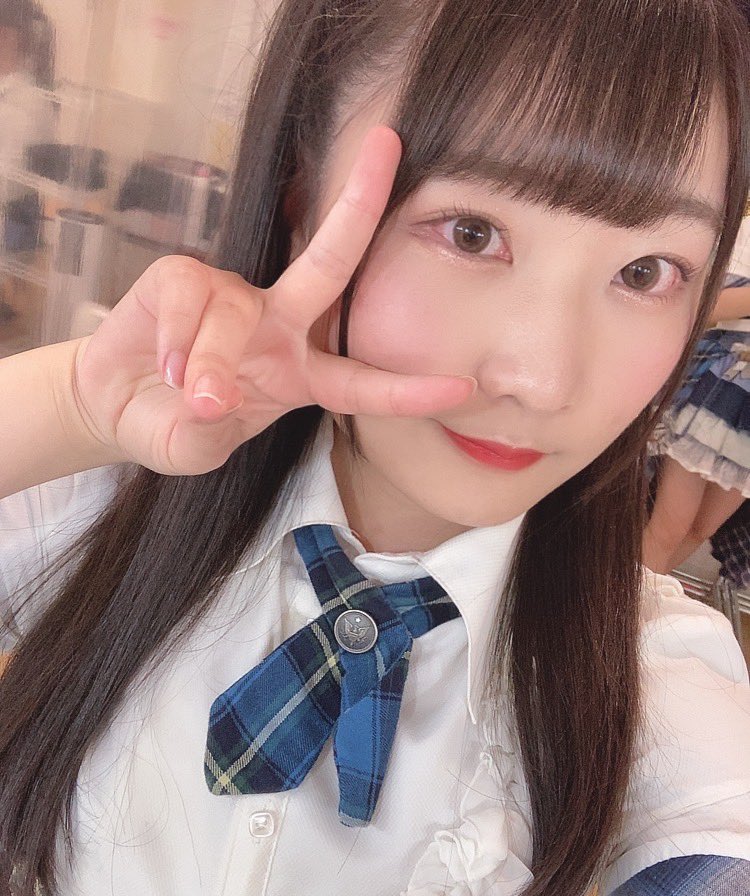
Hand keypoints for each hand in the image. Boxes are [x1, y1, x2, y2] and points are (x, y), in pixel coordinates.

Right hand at [72, 126, 475, 476]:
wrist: (114, 404)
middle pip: (330, 260)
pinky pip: (189, 294)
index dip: (408, 388)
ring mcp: (231, 297)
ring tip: (193, 396)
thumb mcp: (195, 449)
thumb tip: (210, 396)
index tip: (462, 386)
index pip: (362, 381)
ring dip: (212, 361)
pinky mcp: (181, 278)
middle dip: (360, 201)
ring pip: (235, 311)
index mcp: (300, 375)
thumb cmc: (172, 425)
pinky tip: (163, 362)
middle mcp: (277, 325)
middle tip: (390, 143)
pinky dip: (175, 339)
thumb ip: (206, 436)